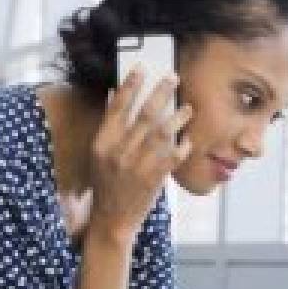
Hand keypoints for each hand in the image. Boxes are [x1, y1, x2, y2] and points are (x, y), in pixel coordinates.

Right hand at [89, 67, 192, 241]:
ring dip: (177, 118)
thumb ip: (109, 126)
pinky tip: (188, 139)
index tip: (141, 68)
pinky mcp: (153, 180)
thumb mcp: (99, 155)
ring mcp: (137, 166)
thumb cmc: (106, 184)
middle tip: (173, 77)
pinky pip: (172, 157)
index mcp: (102, 144)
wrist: (111, 220)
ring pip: (162, 134)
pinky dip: (182, 146)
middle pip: (144, 115)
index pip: (117, 108)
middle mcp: (118, 153)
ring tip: (187, 108)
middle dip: (161, 93)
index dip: (130, 86)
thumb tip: (114, 94)